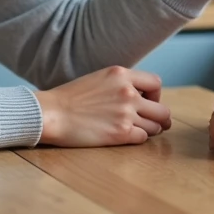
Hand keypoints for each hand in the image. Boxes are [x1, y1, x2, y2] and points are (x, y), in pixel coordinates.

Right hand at [35, 66, 170, 146]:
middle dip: (160, 118)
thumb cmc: (70, 98)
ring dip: (149, 130)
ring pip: (155, 126)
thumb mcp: (99, 78)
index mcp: (121, 74)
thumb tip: (140, 96)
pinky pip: (143, 138)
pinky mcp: (121, 133)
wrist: (51, 113)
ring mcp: (126, 113)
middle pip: (162, 109)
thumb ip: (120, 83)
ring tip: (138, 130)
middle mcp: (128, 92)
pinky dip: (138, 139)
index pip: (156, 83)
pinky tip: (126, 136)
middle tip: (156, 123)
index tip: (148, 102)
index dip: (156, 95)